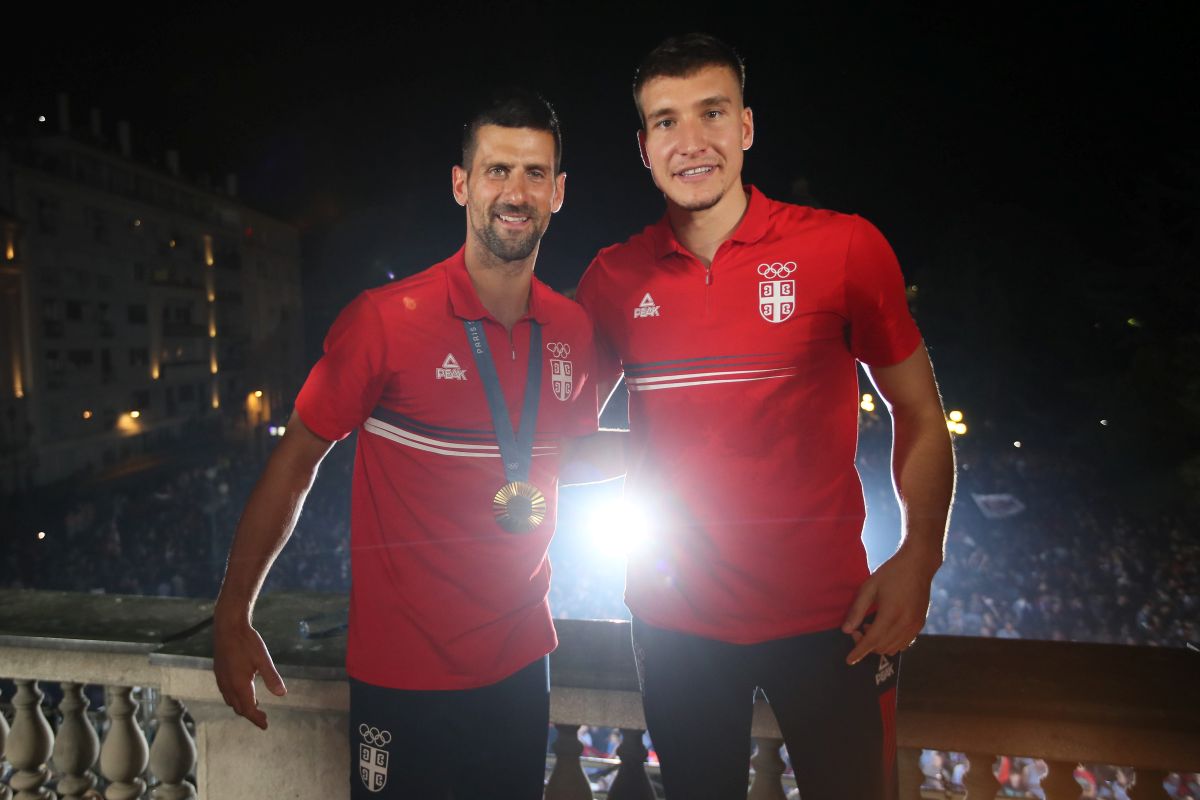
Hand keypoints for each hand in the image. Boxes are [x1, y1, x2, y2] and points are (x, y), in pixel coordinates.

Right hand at [212, 617, 286, 728]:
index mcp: (239, 685)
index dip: (256, 718)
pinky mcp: (219, 672)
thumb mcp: (263, 659)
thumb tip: (282, 694)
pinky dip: (235, 697)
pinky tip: (244, 691)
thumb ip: (272, 678)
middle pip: (238, 707)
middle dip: (250, 714)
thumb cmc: (247, 641)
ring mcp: (221, 679)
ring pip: (231, 700)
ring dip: (242, 706)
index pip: (248, 709)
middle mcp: (228, 685)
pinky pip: (226, 692)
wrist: (228, 626)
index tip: (265, 725)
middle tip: (263, 717)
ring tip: (255, 705)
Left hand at [841, 547, 939, 664]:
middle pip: (881, 647)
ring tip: (871, 625)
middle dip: (866, 644)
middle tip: (859, 628)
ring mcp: (915, 626)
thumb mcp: (868, 588)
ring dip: (879, 644)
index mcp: (891, 614)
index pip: (872, 641)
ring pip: (893, 648)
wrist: (918, 565)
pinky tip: (884, 628)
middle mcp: (905, 623)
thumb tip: (846, 631)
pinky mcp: (920, 624)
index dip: (859, 652)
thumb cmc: (891, 573)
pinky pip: (904, 644)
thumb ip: (857, 610)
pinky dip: (891, 642)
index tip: (849, 660)